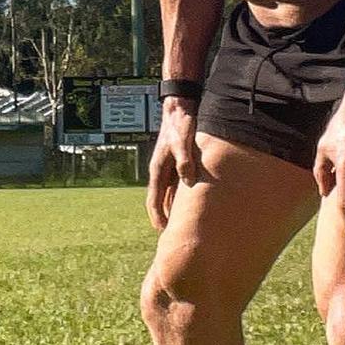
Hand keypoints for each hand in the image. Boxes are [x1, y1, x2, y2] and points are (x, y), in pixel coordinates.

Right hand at [146, 97, 199, 231]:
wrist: (179, 108)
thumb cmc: (180, 124)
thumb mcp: (182, 141)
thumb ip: (184, 160)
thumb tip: (188, 180)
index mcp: (157, 169)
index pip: (154, 199)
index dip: (157, 216)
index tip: (161, 232)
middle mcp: (160, 171)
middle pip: (160, 201)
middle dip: (164, 218)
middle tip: (172, 236)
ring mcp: (167, 168)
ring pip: (168, 195)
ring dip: (172, 210)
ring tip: (181, 227)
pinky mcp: (176, 164)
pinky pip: (176, 187)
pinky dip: (180, 199)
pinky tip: (190, 207)